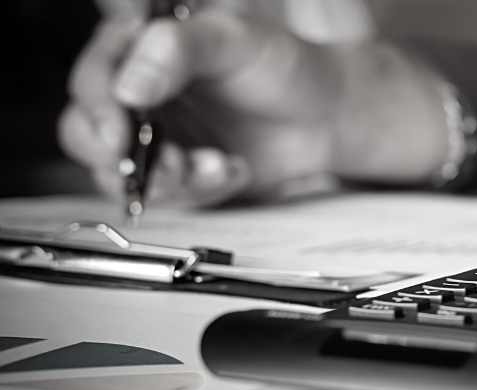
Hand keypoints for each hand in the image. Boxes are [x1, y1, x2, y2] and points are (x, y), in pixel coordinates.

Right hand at [59, 10, 449, 206]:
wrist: (324, 114)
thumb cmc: (283, 66)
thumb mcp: (232, 40)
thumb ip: (176, 50)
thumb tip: (129, 86)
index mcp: (141, 48)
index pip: (93, 77)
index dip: (99, 109)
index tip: (120, 134)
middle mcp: (137, 92)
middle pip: (85, 132)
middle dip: (123, 157)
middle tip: (170, 163)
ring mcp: (153, 135)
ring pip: (118, 174)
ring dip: (167, 179)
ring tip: (215, 164)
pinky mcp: (174, 172)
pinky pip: (162, 196)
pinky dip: (197, 190)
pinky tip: (230, 167)